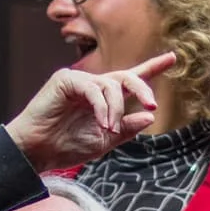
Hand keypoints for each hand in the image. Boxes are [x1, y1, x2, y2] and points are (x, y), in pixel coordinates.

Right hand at [5, 51, 174, 172]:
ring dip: (116, 109)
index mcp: (104, 101)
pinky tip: (102, 122)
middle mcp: (93, 87)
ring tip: (109, 128)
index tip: (173, 58)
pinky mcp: (65, 80)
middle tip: (152, 104)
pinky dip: (102, 106)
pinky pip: (93, 87)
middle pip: (126, 77)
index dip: (152, 68)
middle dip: (143, 88)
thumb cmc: (66, 148)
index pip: (130, 80)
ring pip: (111, 85)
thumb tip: (149, 116)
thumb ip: (127, 129)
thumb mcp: (105, 141)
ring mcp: (79, 81)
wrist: (36, 152)